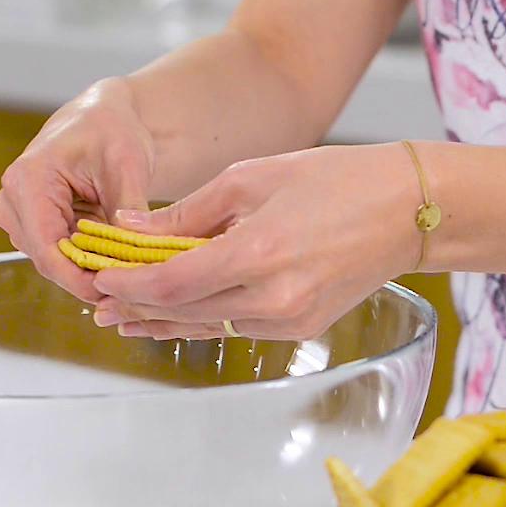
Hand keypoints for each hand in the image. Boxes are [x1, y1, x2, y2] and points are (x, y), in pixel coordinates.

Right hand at [0, 78, 157, 301]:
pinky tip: (120, 257)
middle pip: (49, 262)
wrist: (102, 119)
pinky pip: (62, 256)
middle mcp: (12, 202)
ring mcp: (19, 218)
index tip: (115, 293)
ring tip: (132, 266)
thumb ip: (128, 209)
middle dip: (91, 276)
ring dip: (92, 269)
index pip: (47, 249)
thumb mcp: (127, 164)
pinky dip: (91, 260)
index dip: (79, 279)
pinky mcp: (33, 227)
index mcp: (27, 181)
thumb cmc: (111, 130)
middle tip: (136, 285)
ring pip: (56, 263)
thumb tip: (133, 251)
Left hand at [91, 144, 420, 340]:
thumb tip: (132, 231)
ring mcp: (292, 320)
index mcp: (258, 253)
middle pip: (184, 311)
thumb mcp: (252, 178)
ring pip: (209, 325)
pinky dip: (205, 318)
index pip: (172, 282)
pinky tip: (178, 315)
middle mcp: (274, 298)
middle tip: (98, 301)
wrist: (407, 211)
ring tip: (123, 318)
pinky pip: (240, 327)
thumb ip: (188, 211)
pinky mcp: (304, 329)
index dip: (128, 284)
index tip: (98, 278)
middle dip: (136, 306)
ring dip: (164, 320)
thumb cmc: (335, 180)